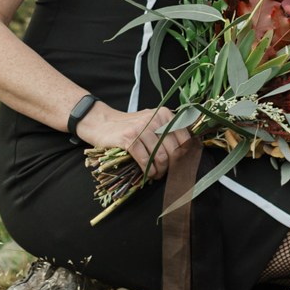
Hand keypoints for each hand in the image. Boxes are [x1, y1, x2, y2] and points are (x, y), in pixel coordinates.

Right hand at [74, 101, 194, 179]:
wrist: (102, 123)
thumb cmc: (130, 126)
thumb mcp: (151, 121)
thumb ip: (168, 130)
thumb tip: (187, 151)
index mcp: (164, 114)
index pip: (184, 139)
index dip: (184, 156)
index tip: (179, 165)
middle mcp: (155, 119)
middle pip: (174, 150)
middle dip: (172, 167)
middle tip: (165, 173)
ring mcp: (141, 128)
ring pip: (161, 157)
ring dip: (159, 171)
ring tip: (155, 175)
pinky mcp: (129, 138)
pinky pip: (145, 160)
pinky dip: (148, 171)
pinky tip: (147, 174)